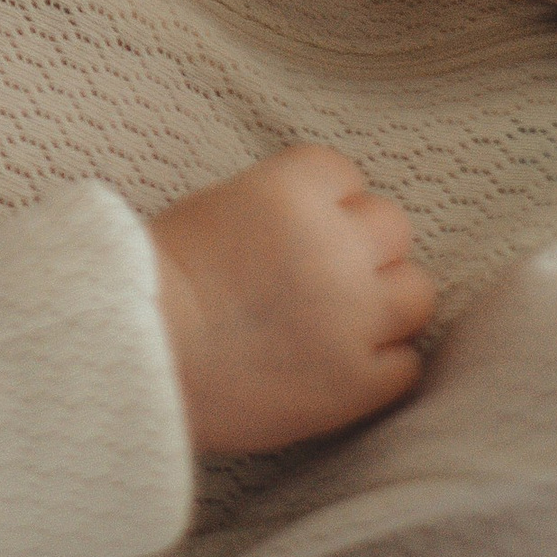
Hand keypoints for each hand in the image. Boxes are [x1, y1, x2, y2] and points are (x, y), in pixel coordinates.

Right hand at [151, 148, 436, 455]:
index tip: (303, 226)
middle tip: (327, 274)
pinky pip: (405, 366)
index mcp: (293, 191)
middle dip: (364, 247)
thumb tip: (315, 225)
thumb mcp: (216, 209)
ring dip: (387, 304)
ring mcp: (354, 317)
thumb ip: (281, 208)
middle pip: (393, 226)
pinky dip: (380, 367)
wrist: (141, 357)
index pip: (344, 173)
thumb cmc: (154, 281)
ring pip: (416, 293)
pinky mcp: (358, 383)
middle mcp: (336, 247)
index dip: (325, 200)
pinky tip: (342, 368)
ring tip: (346, 321)